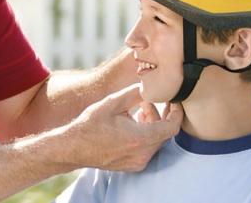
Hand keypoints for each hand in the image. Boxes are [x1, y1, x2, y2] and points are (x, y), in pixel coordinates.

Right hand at [61, 84, 181, 171]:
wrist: (73, 147)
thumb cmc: (91, 124)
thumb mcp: (113, 102)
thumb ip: (136, 93)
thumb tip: (150, 85)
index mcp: (141, 138)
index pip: (172, 126)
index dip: (176, 112)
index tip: (174, 101)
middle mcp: (142, 154)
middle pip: (164, 133)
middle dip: (161, 115)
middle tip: (148, 102)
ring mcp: (138, 162)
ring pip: (156, 141)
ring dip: (152, 125)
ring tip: (138, 112)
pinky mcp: (133, 166)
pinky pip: (148, 149)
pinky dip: (146, 136)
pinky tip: (133, 124)